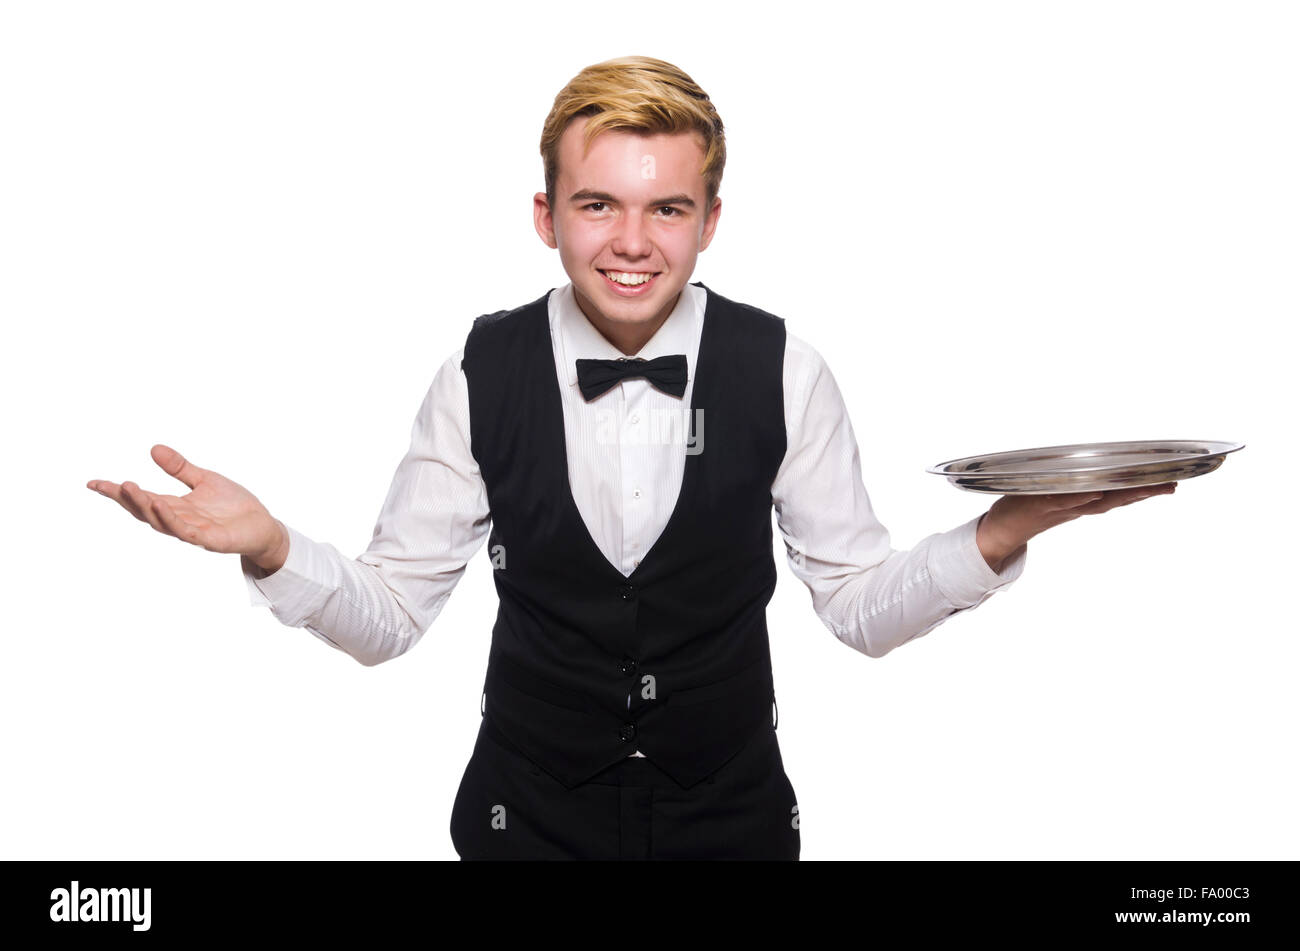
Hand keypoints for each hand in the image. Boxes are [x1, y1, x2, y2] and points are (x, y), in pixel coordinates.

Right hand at [87, 444, 287, 568]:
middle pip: (145, 511)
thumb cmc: (234, 506)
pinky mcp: (209, 540)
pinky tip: (160, 505)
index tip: (93, 483)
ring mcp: (193, 531)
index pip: (142, 498)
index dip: (118, 492)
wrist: (264, 526)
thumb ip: (180, 468)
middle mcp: (179, 520)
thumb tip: (153, 448)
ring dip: (144, 506)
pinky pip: (185, 531)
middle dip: (126, 499)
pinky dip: (170, 519)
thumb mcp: (205, 480)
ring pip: (161, 521)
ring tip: (131, 489)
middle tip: (110, 484)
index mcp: (176, 506)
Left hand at [976, 482, 1177, 570]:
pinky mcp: (1038, 505)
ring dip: (1119, 494)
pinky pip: (1061, 500)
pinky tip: (1094, 490)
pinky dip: (1078, 496)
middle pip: (1115, 498)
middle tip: (1171, 485)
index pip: (1119, 494)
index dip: (1145, 490)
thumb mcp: (1056, 497)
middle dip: (1144, 492)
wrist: (999, 532)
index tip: (1172, 482)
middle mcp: (1076, 506)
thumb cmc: (1027, 509)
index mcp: (1082, 502)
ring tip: (1144, 486)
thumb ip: (1075, 489)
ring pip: (1094, 500)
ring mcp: (1059, 507)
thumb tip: (1095, 477)